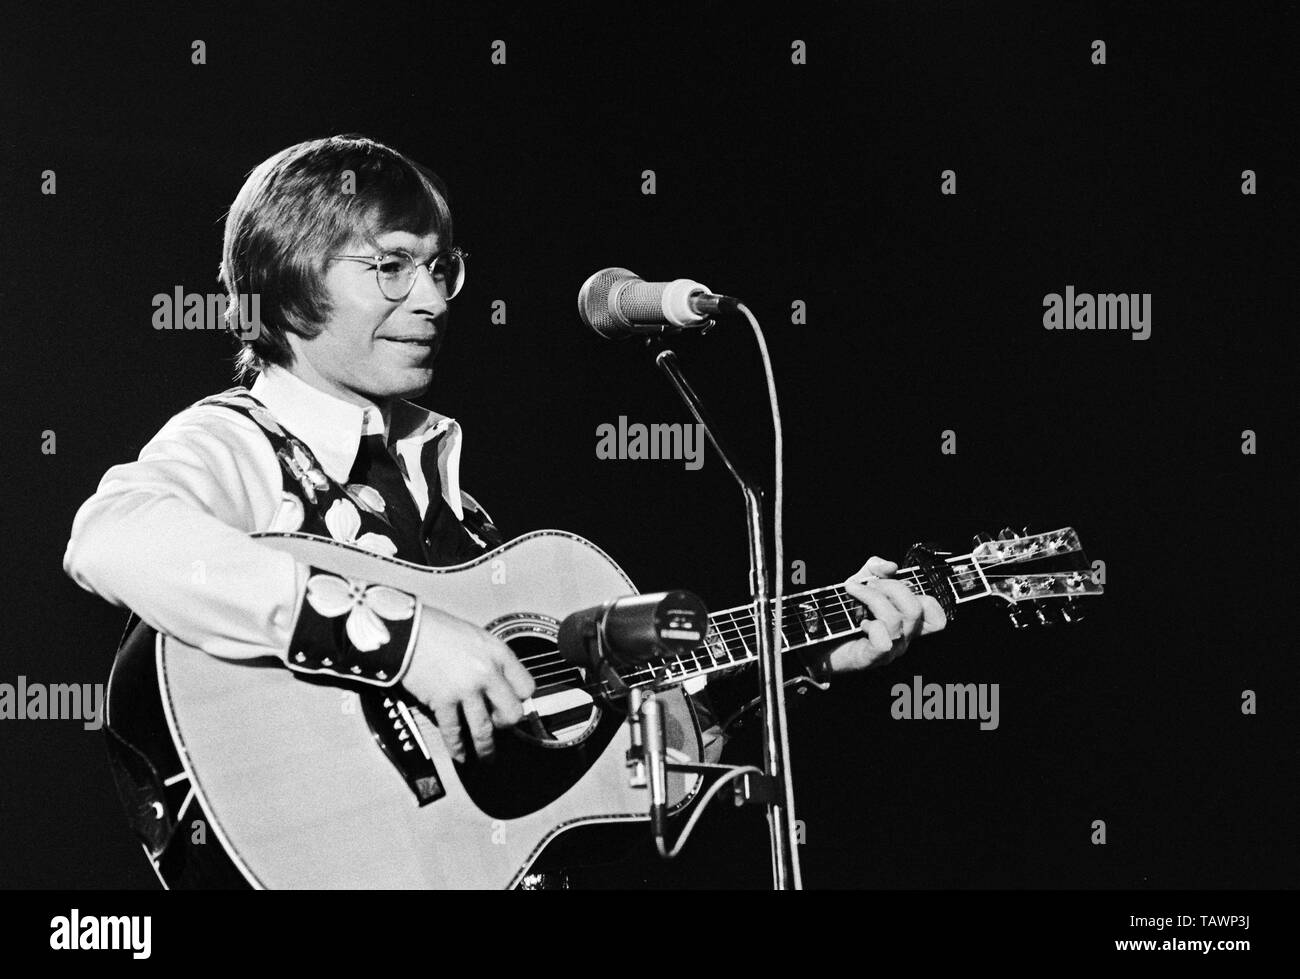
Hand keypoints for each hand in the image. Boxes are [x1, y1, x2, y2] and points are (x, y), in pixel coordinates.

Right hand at [400, 605, 534, 762]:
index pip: (526, 686)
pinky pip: (454, 732)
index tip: (514, 704)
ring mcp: (466, 689)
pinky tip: (459, 754)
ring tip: (486, 756)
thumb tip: (495, 682)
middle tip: (499, 726)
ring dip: (486, 748)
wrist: (407, 631)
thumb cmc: (436, 630)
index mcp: (498, 653)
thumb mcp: (475, 637)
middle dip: (507, 724)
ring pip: (485, 729)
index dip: (520, 699)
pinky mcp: (443, 700)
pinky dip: (457, 748)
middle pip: (512, 711)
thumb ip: (489, 660)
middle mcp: (487, 672)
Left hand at [821, 556, 946, 673]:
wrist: (816, 640)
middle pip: (916, 610)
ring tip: (854, 593)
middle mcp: (903, 638)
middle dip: (891, 587)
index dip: (918, 591)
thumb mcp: (859, 582)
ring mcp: (889, 650)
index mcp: (906, 622)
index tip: (890, 581)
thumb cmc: (841, 614)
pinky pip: (884, 641)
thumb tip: (890, 566)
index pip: (935, 614)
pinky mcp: (871, 658)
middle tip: (867, 584)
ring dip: (873, 598)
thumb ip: (874, 569)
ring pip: (896, 620)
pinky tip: (859, 623)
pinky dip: (871, 626)